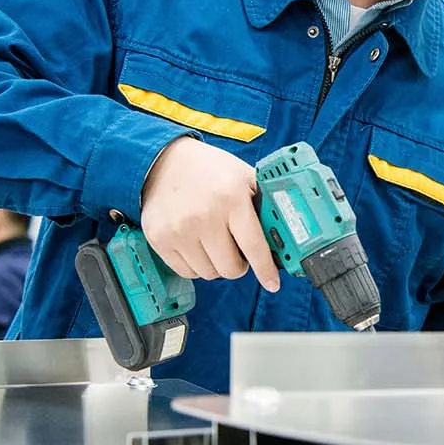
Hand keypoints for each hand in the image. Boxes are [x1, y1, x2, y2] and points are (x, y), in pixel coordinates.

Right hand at [139, 136, 278, 291]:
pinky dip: (196, 265)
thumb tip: (284, 234)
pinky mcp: (159, 239)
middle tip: (237, 250)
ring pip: (209, 273)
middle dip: (240, 264)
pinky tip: (196, 245)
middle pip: (231, 268)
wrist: (163, 161)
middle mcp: (205, 216)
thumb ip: (263, 203)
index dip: (266, 269)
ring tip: (215, 242)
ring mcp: (179, 230)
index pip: (254, 246)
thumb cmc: (209, 170)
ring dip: (217, 264)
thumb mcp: (243, 176)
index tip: (272, 283)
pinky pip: (187, 272)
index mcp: (232, 198)